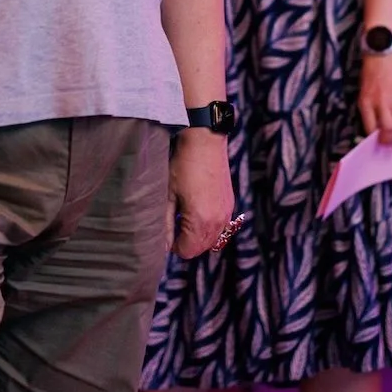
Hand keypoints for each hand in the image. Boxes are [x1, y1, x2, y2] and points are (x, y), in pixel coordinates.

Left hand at [166, 128, 234, 257]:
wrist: (205, 140)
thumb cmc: (183, 165)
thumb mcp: (168, 194)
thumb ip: (165, 223)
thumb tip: (161, 245)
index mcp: (200, 221)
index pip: (187, 251)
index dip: (174, 246)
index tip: (167, 231)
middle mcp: (217, 221)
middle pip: (200, 248)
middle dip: (186, 241)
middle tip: (174, 223)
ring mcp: (226, 213)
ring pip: (212, 239)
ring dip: (198, 235)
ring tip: (184, 215)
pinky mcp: (229, 204)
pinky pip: (220, 227)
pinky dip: (208, 226)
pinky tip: (197, 209)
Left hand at [359, 51, 391, 148]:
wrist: (381, 57)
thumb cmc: (370, 77)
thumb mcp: (363, 94)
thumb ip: (368, 111)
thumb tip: (375, 130)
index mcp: (366, 102)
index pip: (369, 126)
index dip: (373, 139)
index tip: (376, 145)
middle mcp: (380, 102)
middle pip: (386, 128)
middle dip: (388, 142)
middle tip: (389, 149)